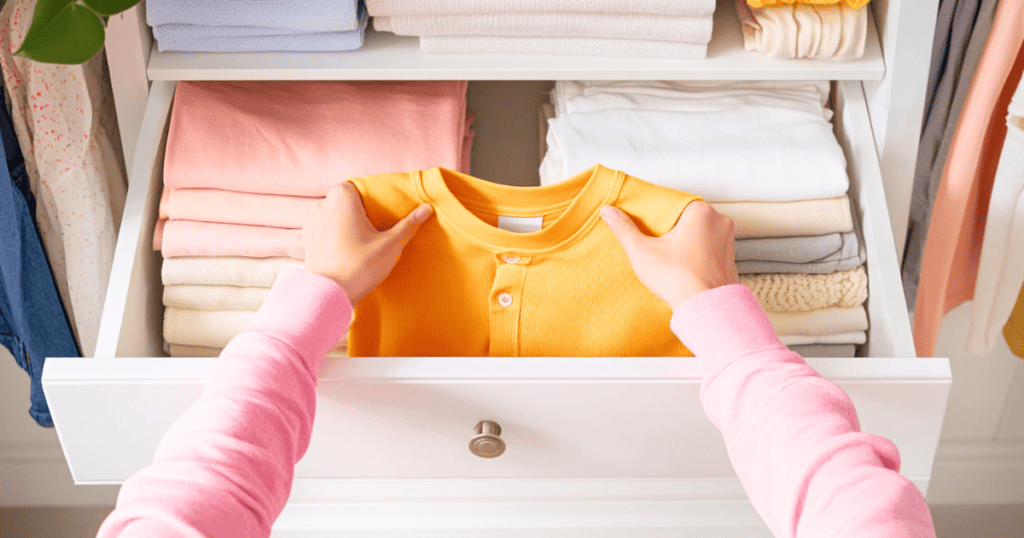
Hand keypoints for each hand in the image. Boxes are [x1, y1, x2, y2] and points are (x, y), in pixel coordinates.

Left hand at [302, 182, 432, 305]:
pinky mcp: (306, 237)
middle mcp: (322, 203)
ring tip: (362, 238)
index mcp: (342, 197)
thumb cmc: (359, 268)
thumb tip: (426, 209)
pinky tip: (347, 246)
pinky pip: (324, 227)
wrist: (329, 295)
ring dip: (346, 221)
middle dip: (361, 210)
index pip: (361, 186)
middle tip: (377, 226)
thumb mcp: (390, 246)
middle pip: (347, 199)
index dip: (374, 198)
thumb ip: (408, 225)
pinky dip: (334, 233)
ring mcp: (311, 220)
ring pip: (334, 213)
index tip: (385, 211)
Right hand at [600, 201, 738, 308]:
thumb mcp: (642, 251)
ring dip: (686, 242)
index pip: (673, 203)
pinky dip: (698, 257)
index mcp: (700, 212)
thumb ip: (624, 229)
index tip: (646, 223)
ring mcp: (728, 242)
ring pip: (700, 235)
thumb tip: (608, 212)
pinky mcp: (730, 261)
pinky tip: (683, 267)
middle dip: (671, 229)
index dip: (657, 214)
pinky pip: (710, 252)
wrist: (704, 308)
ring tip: (668, 257)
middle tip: (655, 242)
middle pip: (688, 219)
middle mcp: (719, 222)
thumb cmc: (678, 279)